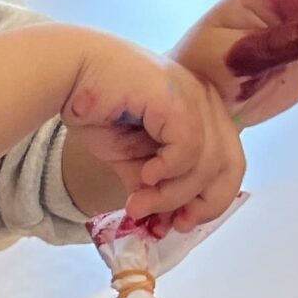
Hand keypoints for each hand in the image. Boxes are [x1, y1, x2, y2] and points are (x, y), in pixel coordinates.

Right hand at [61, 32, 246, 231]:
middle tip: (171, 223)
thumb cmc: (95, 107)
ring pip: (207, 164)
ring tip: (139, 203)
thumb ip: (151, 184)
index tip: (180, 223)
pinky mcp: (178, 99)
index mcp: (203, 112)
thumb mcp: (129, 157)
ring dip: (172, 195)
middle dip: (202, 203)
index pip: (228, 163)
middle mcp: (207, 102)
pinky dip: (167, 172)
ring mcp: (196, 97)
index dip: (210, 200)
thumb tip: (159, 221)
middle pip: (230, 166)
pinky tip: (143, 175)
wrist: (67, 73)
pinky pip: (188, 149)